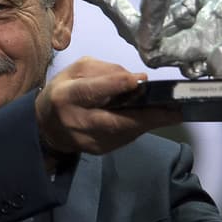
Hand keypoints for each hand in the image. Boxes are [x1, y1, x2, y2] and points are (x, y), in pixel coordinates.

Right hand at [35, 57, 181, 157]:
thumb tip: (136, 78)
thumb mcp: (76, 71)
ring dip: (150, 123)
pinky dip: (141, 128)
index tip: (140, 81)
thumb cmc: (64, 92)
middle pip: (113, 121)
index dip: (115, 86)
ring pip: (124, 133)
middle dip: (146, 116)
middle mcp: (77, 121)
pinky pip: (124, 138)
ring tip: (173, 113)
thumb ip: (104, 71)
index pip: (91, 92)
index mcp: (67, 96)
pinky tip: (156, 119)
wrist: (47, 126)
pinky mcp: (99, 150)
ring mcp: (88, 140)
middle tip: (174, 110)